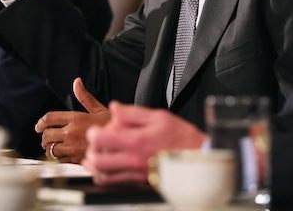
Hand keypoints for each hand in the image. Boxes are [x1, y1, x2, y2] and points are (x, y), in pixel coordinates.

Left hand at [35, 78, 110, 162]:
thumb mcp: (99, 109)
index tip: (39, 126)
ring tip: (52, 147)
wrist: (123, 145)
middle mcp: (71, 132)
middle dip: (44, 136)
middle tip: (46, 137)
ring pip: (51, 148)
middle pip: (47, 134)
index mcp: (75, 118)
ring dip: (49, 148)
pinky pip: (59, 160)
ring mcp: (73, 147)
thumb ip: (84, 97)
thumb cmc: (112, 127)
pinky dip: (58, 158)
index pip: (49, 118)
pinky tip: (61, 156)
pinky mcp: (76, 160)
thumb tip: (77, 82)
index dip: (41, 122)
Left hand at [82, 102, 205, 185]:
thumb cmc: (183, 138)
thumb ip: (132, 112)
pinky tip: (105, 170)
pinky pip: (115, 184)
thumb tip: (114, 108)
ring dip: (95, 166)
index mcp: (136, 141)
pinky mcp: (140, 183)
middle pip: (98, 160)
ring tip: (94, 157)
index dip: (93, 133)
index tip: (96, 130)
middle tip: (95, 145)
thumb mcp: (159, 117)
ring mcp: (136, 174)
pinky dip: (105, 177)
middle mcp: (133, 160)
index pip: (101, 138)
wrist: (201, 160)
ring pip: (104, 175)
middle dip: (91, 151)